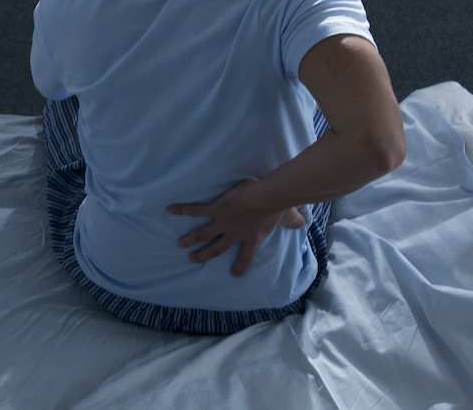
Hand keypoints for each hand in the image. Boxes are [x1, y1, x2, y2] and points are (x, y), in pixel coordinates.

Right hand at [166, 179, 306, 277]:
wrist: (268, 198)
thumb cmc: (278, 206)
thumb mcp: (288, 216)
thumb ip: (294, 222)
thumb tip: (302, 222)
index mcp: (252, 236)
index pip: (247, 255)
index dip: (241, 265)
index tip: (234, 274)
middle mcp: (235, 232)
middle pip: (217, 248)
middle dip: (204, 254)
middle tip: (193, 259)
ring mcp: (223, 222)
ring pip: (204, 234)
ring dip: (192, 239)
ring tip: (181, 244)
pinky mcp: (216, 210)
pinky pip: (197, 211)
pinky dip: (182, 210)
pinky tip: (170, 209)